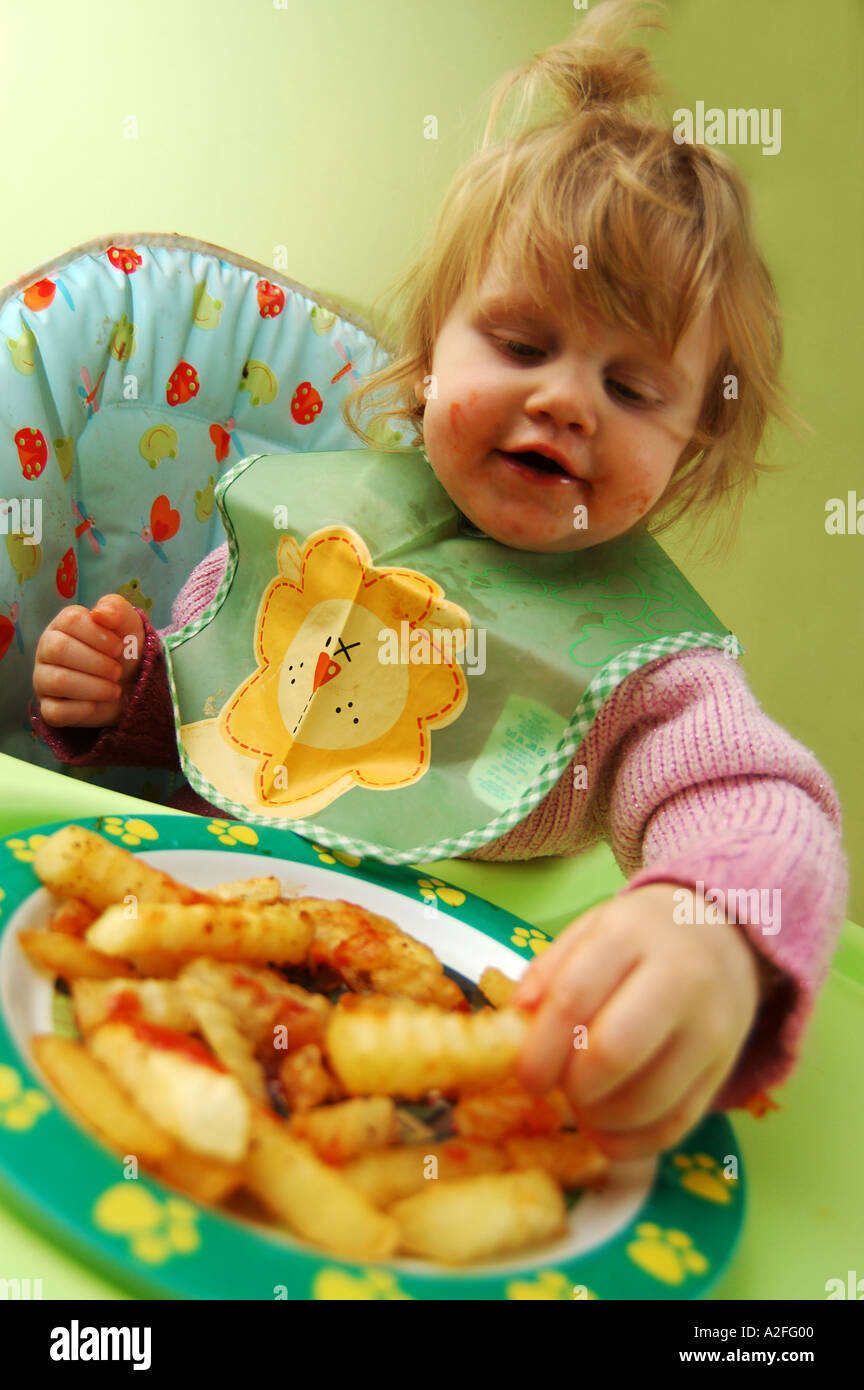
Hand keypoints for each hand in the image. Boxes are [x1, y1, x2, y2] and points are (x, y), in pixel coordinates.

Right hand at [33, 594, 144, 728]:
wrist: (132, 685)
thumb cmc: (124, 651)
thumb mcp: (129, 625)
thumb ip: (116, 609)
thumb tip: (99, 613)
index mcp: (63, 625)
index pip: (70, 620)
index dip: (99, 635)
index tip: (118, 648)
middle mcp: (47, 649)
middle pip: (59, 649)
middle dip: (97, 663)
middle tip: (117, 671)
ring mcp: (44, 679)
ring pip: (57, 681)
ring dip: (94, 687)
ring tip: (114, 689)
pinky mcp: (49, 708)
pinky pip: (56, 711)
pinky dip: (82, 710)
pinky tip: (97, 704)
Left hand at [510, 883, 759, 1159]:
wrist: (722, 937)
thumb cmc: (640, 940)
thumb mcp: (591, 931)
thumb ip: (549, 972)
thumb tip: (515, 1018)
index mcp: (629, 935)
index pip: (574, 998)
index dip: (540, 1048)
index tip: (527, 1077)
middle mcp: (678, 977)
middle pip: (614, 1052)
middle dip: (573, 1087)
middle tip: (558, 1091)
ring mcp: (709, 1025)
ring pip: (648, 1098)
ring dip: (601, 1118)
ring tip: (583, 1107)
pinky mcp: (724, 1066)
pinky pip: (678, 1122)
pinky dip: (635, 1141)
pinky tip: (609, 1132)